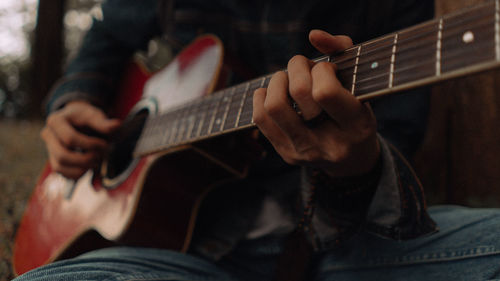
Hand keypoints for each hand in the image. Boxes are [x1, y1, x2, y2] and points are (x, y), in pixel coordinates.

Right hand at [40, 100, 120, 178]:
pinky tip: (90, 166)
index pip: (70, 139)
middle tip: (101, 155)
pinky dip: (78, 173)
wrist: (77, 120)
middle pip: (63, 156)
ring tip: (97, 161)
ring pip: (60, 167)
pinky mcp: (55, 160)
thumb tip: (117, 125)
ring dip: (82, 168)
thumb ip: (104, 122)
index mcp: (55, 121)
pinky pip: (63, 173)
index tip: (104, 144)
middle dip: (86, 159)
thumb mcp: (94, 115)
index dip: (90, 145)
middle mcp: (48, 135)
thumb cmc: (85, 117)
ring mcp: (49, 149)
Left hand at [253, 30, 379, 176]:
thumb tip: (313, 35)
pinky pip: (261, 119)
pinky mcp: (287, 154)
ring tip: (287, 79)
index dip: (322, 70)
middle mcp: (330, 143)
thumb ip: (342, 50)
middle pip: (298, 93)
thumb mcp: (360, 81)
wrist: (352, 158)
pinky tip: (272, 92)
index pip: (324, 92)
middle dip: (298, 68)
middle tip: (305, 69)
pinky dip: (262, 97)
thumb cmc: (356, 108)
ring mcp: (305, 151)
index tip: (328, 69)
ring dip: (277, 81)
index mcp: (356, 125)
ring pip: (274, 106)